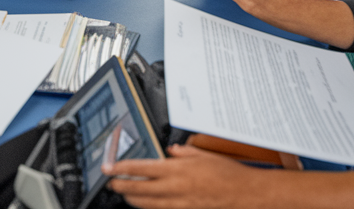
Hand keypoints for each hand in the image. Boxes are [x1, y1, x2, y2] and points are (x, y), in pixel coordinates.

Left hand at [105, 144, 258, 207]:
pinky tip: (146, 204)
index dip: (121, 168)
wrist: (245, 193)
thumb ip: (183, 152)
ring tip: (124, 194)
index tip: (108, 168)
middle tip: (111, 183)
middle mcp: (175, 187)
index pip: (140, 168)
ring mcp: (179, 203)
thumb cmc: (227, 173)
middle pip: (138, 189)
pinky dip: (151, 207)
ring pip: (147, 204)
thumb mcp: (203, 154)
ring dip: (132, 199)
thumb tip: (171, 150)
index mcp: (177, 169)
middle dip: (120, 186)